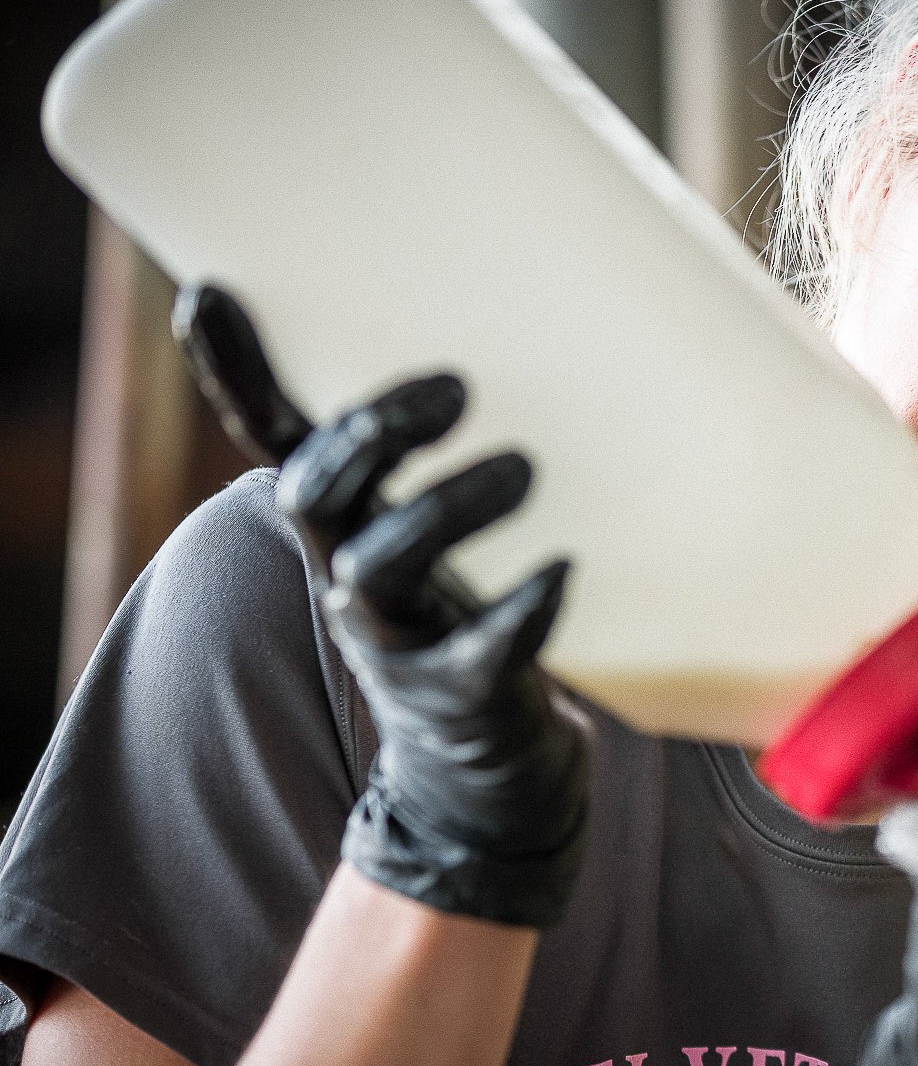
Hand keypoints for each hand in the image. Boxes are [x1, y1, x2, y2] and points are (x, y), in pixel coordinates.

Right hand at [177, 286, 588, 926]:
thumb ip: (412, 459)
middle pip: (318, 499)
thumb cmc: (456, 622)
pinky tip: (560, 572)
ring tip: (523, 470)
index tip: (209, 293)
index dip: (232, 374)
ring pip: (380, 571)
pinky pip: (479, 651)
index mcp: (338, 529)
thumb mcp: (423, 535)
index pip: (273, 441)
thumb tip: (433, 349)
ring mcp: (396, 644)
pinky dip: (519, 610)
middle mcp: (348, 581)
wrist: (482, 772)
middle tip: (455, 387)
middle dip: (369, 437)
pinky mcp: (460, 698)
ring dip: (448, 510)